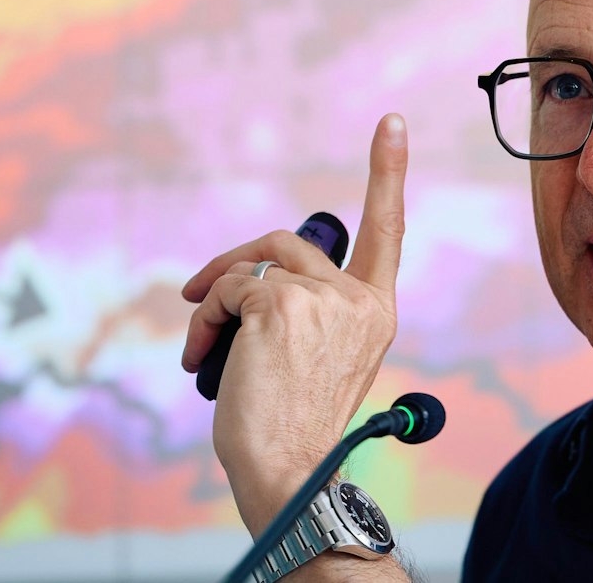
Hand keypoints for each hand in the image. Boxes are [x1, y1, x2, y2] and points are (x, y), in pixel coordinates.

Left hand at [181, 113, 408, 533]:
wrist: (287, 470)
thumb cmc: (293, 427)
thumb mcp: (321, 359)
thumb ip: (312, 310)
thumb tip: (260, 280)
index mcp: (376, 311)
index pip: (388, 228)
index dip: (388, 172)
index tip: (392, 122)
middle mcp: (357, 299)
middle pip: (290, 244)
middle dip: (239, 263)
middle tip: (200, 292)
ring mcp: (321, 298)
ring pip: (252, 267)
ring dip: (215, 299)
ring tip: (202, 344)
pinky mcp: (279, 303)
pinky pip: (226, 288)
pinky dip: (203, 317)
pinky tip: (199, 356)